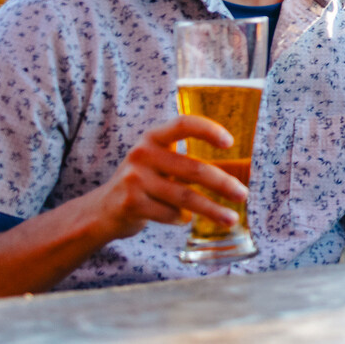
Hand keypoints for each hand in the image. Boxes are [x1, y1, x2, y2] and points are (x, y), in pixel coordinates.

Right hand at [90, 116, 250, 241]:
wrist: (101, 210)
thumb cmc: (143, 181)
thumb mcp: (158, 160)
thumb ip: (186, 159)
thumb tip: (236, 171)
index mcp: (153, 137)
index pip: (184, 124)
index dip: (208, 130)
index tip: (230, 143)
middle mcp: (142, 154)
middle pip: (192, 168)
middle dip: (222, 184)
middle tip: (243, 194)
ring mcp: (134, 179)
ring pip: (185, 196)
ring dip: (212, 209)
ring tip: (231, 218)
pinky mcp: (130, 204)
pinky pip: (169, 214)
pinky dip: (182, 219)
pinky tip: (185, 219)